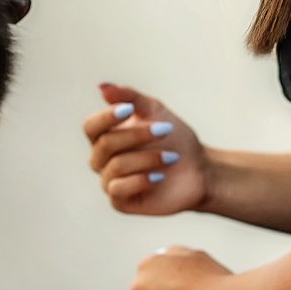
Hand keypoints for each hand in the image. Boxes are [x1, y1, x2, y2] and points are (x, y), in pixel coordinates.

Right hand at [84, 82, 207, 215]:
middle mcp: (102, 160)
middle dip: (137, 136)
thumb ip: (129, 97)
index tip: (129, 110)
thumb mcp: (154, 110)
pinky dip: (141, 180)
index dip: (106, 117)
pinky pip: (119, 190)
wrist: (199, 169)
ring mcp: (110, 182)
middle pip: (105, 145)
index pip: (91, 126)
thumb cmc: (175, 137)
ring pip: (115, 167)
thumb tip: (102, 87)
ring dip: (146, 158)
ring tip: (171, 157)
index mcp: (105, 136)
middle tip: (165, 130)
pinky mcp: (121, 202)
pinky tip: (161, 175)